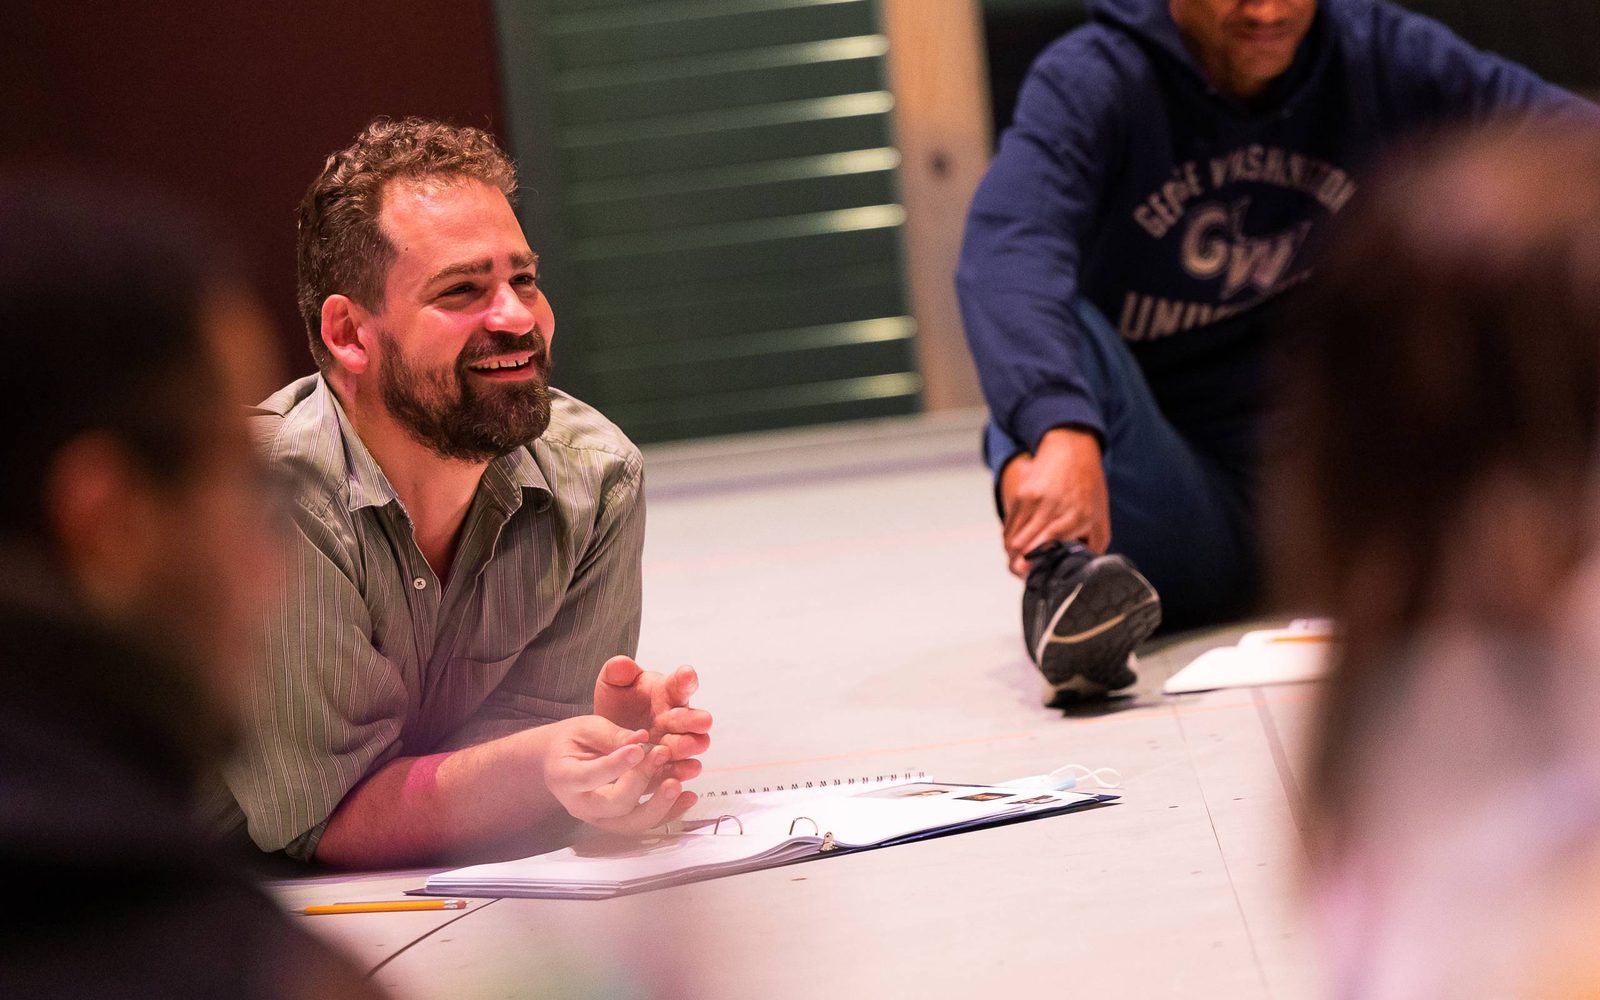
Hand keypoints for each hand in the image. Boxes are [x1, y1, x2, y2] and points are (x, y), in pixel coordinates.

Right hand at [541, 716, 698, 832]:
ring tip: (679, 783)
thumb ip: (612, 735)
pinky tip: (687, 797)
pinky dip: (668, 813)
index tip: (639, 748)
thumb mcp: (585, 728)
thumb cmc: (570, 742)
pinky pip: (645, 823)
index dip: (617, 764)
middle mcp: (582, 804)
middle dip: (643, 780)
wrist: (558, 762)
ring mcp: (601, 817)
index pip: (591, 777)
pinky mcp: (618, 820)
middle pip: (616, 804)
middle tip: (661, 753)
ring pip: (633, 822)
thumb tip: (641, 738)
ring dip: (660, 805)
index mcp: (566, 778)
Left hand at [593, 656, 711, 765]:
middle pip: (687, 717)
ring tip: (693, 745)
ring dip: (690, 745)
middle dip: (694, 719)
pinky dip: (682, 770)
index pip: (678, 684)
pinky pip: (677, 769)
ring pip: (687, 744)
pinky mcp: (667, 766)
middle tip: (703, 720)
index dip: (684, 679)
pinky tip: (686, 771)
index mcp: (666, 693)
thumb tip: (621, 664)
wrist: (605, 736)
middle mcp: (674, 718)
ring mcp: (673, 743)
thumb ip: (616, 673)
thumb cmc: (617, 704)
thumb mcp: (612, 685)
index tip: (687, 675)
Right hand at [999, 427, 1110, 575]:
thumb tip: (1077, 572)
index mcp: (1073, 518)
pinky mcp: (1020, 495)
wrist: (1072, 451)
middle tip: (1024, 574)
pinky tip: (1019, 544)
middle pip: (1019, 547)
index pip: (1042, 546)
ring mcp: (1032, 500)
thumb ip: (1091, 548)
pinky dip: (1011, 539)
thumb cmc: (1088, 489)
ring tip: (1020, 562)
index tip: (1030, 577)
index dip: (1030, 566)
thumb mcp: (1100, 520)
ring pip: (1010, 539)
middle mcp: (1050, 508)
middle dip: (1018, 566)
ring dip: (1012, 555)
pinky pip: (1008, 526)